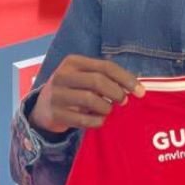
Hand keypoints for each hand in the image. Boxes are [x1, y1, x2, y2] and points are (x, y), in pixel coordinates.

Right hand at [29, 55, 144, 133]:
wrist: (43, 108)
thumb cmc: (73, 90)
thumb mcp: (84, 77)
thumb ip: (105, 78)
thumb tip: (135, 87)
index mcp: (73, 62)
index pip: (105, 66)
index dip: (126, 79)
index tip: (140, 92)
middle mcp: (62, 75)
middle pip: (98, 81)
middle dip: (116, 93)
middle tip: (123, 102)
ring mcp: (57, 94)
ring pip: (91, 100)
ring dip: (106, 108)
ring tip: (108, 110)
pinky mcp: (55, 113)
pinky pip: (83, 120)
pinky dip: (97, 121)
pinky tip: (99, 120)